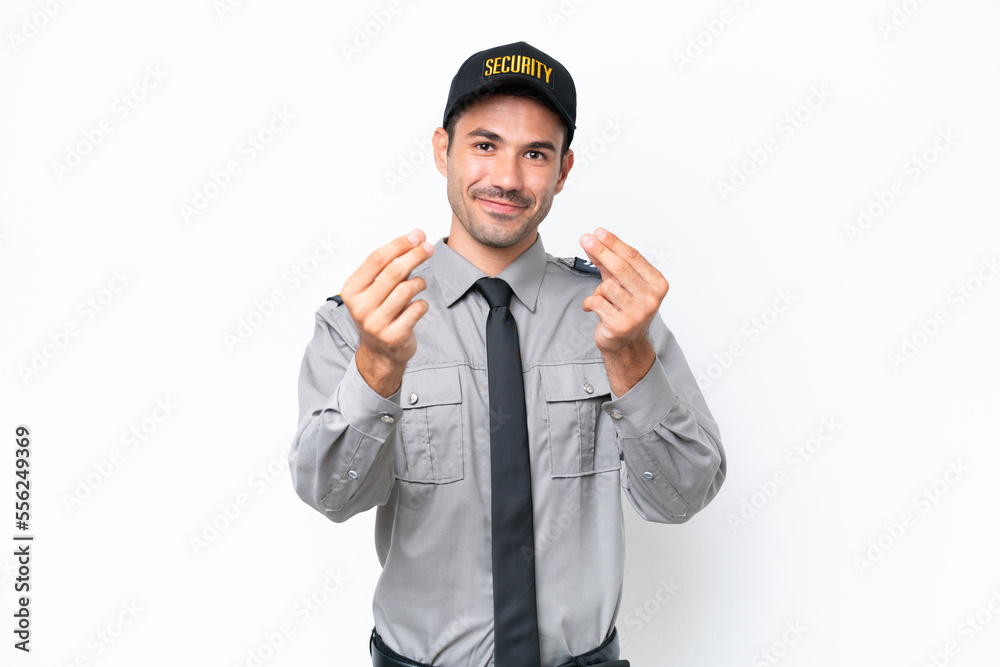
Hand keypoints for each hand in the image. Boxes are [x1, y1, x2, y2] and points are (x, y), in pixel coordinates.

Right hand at [340, 229, 433, 396]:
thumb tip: (416, 236)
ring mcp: (376, 323)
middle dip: (415, 255)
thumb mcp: (376, 289)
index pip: (376, 259)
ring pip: (407, 289)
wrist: (380, 353)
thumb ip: (393, 264)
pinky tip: (418, 306)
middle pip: (393, 271)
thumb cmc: (380, 312)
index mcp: (351, 291)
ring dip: (419, 282)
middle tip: (429, 248)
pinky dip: (422, 303)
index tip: (416, 236)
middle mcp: (360, 307)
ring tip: (420, 284)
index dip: (398, 244)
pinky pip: (417, 309)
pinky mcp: (393, 336)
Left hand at [579, 228, 668, 393]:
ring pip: (607, 286)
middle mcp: (651, 299)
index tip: (598, 232)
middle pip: (621, 268)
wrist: (626, 344)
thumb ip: (609, 263)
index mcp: (658, 284)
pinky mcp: (620, 325)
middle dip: (601, 251)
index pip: (634, 257)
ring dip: (598, 290)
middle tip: (586, 239)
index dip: (613, 243)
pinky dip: (589, 303)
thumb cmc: (625, 309)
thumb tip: (594, 241)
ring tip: (603, 299)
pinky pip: (596, 302)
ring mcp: (638, 313)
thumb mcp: (622, 283)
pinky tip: (593, 308)